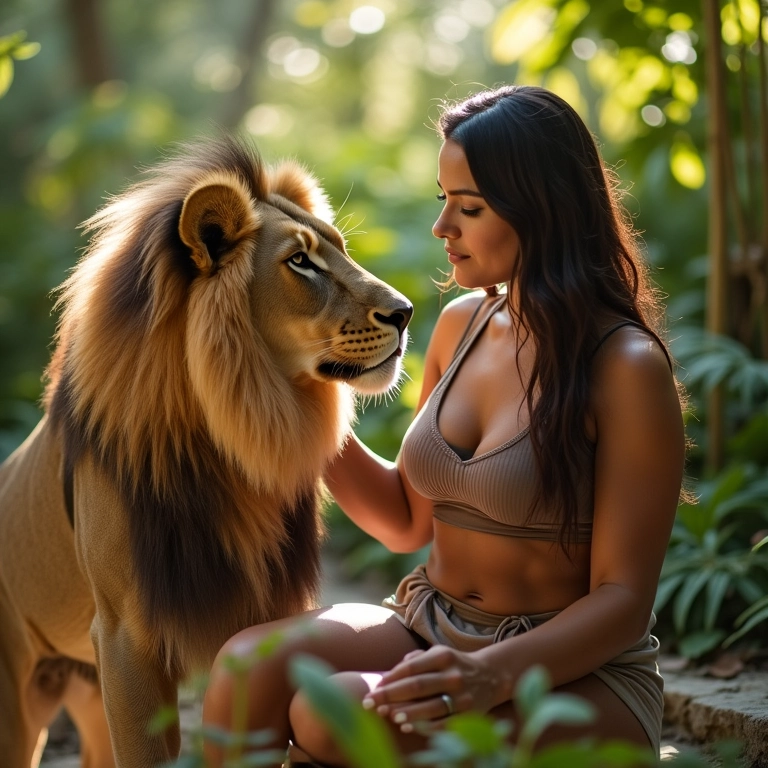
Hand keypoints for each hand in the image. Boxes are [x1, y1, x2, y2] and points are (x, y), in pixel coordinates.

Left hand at [361, 645, 503, 732]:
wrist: (490, 676)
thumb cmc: (453, 665)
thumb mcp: (438, 653)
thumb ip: (415, 659)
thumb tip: (392, 673)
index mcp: (443, 656)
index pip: (411, 667)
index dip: (390, 678)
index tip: (374, 687)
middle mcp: (453, 675)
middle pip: (417, 686)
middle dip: (390, 695)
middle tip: (370, 703)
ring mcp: (462, 697)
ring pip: (429, 707)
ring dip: (406, 712)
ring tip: (388, 715)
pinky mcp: (468, 715)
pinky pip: (443, 724)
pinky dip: (424, 727)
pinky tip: (407, 727)